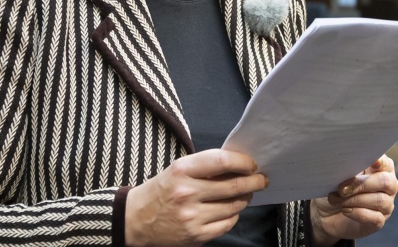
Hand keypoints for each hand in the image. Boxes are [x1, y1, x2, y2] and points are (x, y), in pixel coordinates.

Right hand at [124, 149, 267, 245]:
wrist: (136, 219)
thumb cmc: (163, 189)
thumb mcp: (178, 169)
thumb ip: (205, 166)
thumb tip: (239, 165)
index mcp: (182, 170)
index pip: (221, 161)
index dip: (242, 161)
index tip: (252, 164)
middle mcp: (187, 193)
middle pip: (233, 186)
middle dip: (253, 182)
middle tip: (261, 179)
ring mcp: (192, 217)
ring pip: (233, 206)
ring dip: (245, 198)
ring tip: (246, 193)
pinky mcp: (195, 235)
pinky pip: (227, 224)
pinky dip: (233, 215)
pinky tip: (231, 209)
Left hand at [311, 155, 397, 245]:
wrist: (326, 212)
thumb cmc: (336, 187)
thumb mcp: (340, 174)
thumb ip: (349, 167)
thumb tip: (348, 164)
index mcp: (381, 168)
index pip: (386, 163)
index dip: (380, 162)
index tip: (373, 162)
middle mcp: (388, 186)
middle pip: (385, 182)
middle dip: (362, 184)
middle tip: (342, 189)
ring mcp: (386, 204)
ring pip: (380, 200)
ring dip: (355, 200)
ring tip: (338, 200)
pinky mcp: (379, 221)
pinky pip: (375, 218)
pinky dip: (357, 213)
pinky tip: (345, 210)